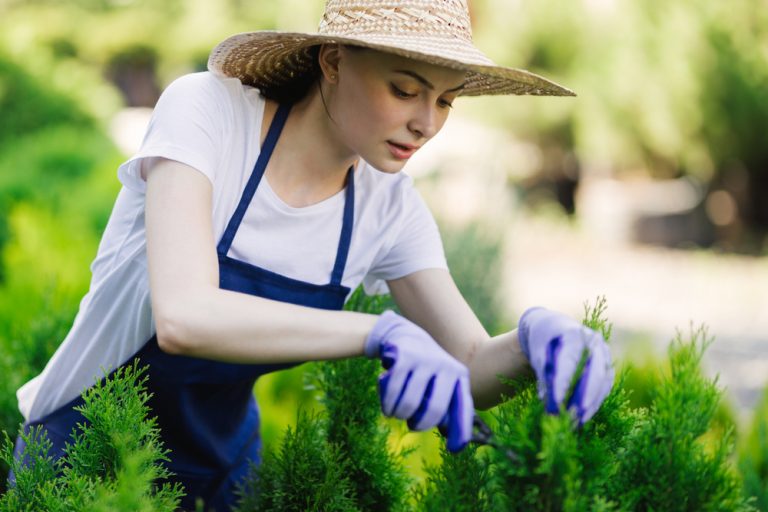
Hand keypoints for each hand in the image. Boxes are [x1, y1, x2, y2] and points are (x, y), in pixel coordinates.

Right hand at [365, 310, 472, 451]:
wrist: (403, 334)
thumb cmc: (424, 368)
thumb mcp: (440, 382)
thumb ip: (446, 405)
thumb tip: (454, 438)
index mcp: (459, 375)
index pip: (463, 407)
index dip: (461, 430)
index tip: (455, 450)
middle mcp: (446, 366)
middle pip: (434, 410)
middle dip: (420, 425)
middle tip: (412, 425)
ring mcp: (425, 360)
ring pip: (410, 403)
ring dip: (399, 415)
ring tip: (396, 413)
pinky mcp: (404, 357)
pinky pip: (393, 391)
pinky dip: (388, 405)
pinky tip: (387, 408)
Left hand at [518, 307, 613, 423]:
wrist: (553, 328)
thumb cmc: (543, 342)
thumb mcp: (538, 354)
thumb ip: (544, 374)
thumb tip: (547, 400)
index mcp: (572, 334)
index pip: (569, 361)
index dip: (563, 383)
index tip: (555, 402)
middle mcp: (592, 341)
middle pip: (594, 370)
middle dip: (585, 395)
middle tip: (575, 416)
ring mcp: (603, 352)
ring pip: (603, 380)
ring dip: (592, 402)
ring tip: (578, 421)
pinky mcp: (607, 364)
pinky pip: (605, 385)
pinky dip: (596, 401)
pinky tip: (585, 415)